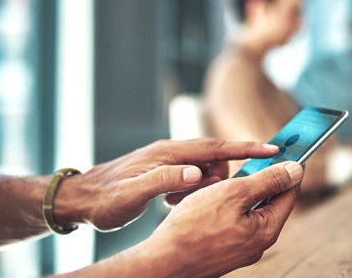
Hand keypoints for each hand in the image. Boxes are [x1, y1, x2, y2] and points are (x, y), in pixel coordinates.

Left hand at [53, 138, 278, 230]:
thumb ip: (164, 181)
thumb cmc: (105, 198)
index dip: (244, 148)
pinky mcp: (165, 170)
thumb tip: (196, 173)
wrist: (80, 198)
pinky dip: (192, 190)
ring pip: (204, 170)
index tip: (271, 149)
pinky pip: (192, 177)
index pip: (214, 147)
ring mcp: (168, 160)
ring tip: (175, 203)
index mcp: (168, 154)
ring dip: (202, 188)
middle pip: (214, 160)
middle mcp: (171, 152)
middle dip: (218, 178)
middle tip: (197, 199)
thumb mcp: (132, 195)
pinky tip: (173, 203)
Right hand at [141, 161, 303, 277]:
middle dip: (260, 180)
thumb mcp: (235, 193)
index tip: (288, 152)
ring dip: (240, 192)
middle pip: (268, 203)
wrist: (163, 260)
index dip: (289, 170)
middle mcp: (257, 244)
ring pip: (247, 212)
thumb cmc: (195, 226)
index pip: (289, 194)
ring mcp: (240, 250)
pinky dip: (226, 206)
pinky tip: (211, 198)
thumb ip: (268, 181)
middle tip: (253, 160)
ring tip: (225, 177)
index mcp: (267, 230)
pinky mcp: (223, 251)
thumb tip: (296, 170)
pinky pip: (231, 222)